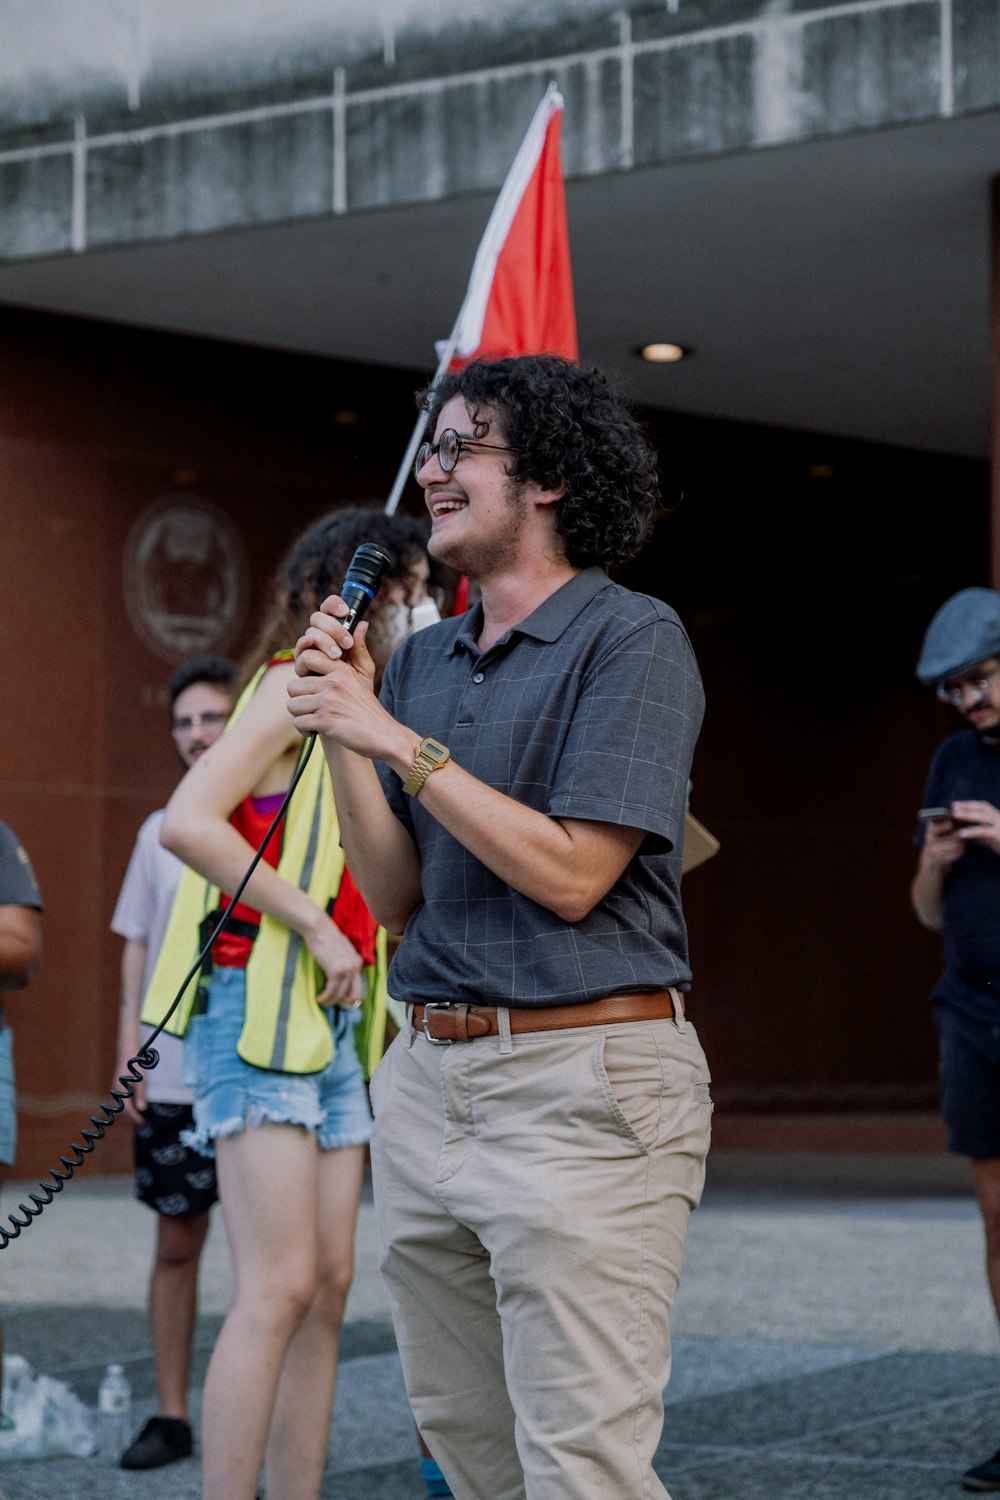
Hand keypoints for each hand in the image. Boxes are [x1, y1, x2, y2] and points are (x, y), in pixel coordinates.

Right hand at [113, 1052, 145, 1125]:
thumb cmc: (135, 1065)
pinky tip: (137, 1109)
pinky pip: (123, 1101)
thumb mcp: (140, 1080)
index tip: (142, 1123)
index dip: (134, 1117)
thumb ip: (140, 1095)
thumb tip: (142, 1109)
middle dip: (132, 1118)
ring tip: (140, 1119)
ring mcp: (117, 1090)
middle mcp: (116, 1092)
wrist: (127, 1052)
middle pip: (123, 1110)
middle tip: (142, 1124)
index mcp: (120, 1091)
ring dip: (131, 1114)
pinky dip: (130, 1107)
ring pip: (123, 1106)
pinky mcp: (119, 1089)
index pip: (126, 1109)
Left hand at [288, 607, 406, 761]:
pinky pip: (299, 722)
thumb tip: (362, 623)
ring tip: (312, 719)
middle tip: (309, 706)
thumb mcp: (365, 675)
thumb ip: (358, 650)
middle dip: (298, 699)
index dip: (301, 671)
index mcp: (340, 670)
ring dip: (300, 715)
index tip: (308, 684)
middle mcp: (333, 683)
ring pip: (292, 705)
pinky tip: (315, 731)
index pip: (306, 657)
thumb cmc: (369, 708)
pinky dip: (305, 730)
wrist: (384, 735)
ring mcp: (329, 701)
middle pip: (293, 685)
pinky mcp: (326, 721)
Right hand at [294, 598, 374, 686]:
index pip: (329, 611)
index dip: (333, 605)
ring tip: (337, 654)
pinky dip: (306, 649)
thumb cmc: (356, 690)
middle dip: (332, 627)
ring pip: (309, 634)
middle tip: (346, 642)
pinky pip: (300, 653)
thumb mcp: (363, 669)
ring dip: (323, 640)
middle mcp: (319, 641)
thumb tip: (363, 623)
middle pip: (316, 619)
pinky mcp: (302, 668)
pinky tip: (313, 649)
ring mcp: (308, 653)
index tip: (346, 611)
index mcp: (335, 636)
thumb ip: (361, 648)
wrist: (345, 715)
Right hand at [302, 908, 364, 1007]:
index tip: (338, 1001)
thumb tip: (340, 983)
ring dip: (330, 1002)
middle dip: (343, 1004)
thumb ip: (344, 964)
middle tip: (331, 1003)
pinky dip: (325, 998)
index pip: (359, 988)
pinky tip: (319, 997)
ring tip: (322, 1001)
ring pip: (341, 995)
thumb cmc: (325, 938)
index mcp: (357, 962)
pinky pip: (331, 992)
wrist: (318, 928)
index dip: (349, 998)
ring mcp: (347, 969)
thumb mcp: (340, 952)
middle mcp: (355, 966)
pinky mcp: (336, 971)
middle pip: (355, 995)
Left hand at [951, 800, 999, 852]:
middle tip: (953, 808)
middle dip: (967, 806)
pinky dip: (972, 831)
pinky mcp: (998, 835)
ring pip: (983, 817)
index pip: (983, 806)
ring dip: (968, 814)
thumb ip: (979, 833)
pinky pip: (984, 831)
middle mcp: (999, 819)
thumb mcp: (989, 837)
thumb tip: (963, 829)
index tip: (955, 804)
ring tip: (955, 816)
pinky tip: (961, 833)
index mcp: (997, 817)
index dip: (969, 804)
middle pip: (982, 808)